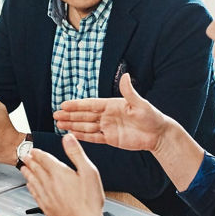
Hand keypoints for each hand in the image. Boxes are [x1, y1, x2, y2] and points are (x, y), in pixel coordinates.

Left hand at [19, 134, 105, 215]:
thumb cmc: (89, 201)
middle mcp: (49, 184)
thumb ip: (76, 153)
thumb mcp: (88, 171)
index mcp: (59, 173)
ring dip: (27, 173)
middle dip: (30, 161)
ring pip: (33, 181)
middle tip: (24, 156)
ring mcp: (46, 197)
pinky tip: (30, 186)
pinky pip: (35, 194)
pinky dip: (31, 187)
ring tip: (23, 168)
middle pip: (36, 169)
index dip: (38, 153)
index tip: (33, 150)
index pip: (44, 159)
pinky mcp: (47, 208)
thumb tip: (68, 138)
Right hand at [53, 73, 174, 152]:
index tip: (64, 104)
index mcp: (112, 105)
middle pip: (85, 115)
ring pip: (86, 126)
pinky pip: (94, 137)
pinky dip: (83, 136)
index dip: (77, 105)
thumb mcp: (141, 104)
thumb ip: (129, 92)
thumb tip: (126, 76)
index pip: (90, 104)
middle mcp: (108, 115)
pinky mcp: (111, 139)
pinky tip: (73, 134)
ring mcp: (108, 127)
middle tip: (55, 115)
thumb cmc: (152, 116)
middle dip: (70, 115)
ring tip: (59, 124)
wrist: (159, 134)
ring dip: (73, 125)